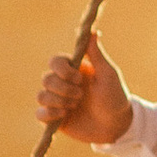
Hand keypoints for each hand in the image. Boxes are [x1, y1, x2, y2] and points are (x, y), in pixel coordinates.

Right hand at [38, 31, 132, 148]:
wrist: (117, 126)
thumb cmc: (115, 97)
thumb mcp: (108, 74)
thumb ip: (96, 54)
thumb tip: (92, 30)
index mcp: (74, 71)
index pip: (55, 61)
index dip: (62, 69)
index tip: (79, 78)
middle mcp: (63, 84)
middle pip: (46, 79)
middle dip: (63, 88)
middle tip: (81, 95)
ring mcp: (58, 101)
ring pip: (41, 96)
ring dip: (58, 101)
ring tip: (75, 106)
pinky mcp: (55, 119)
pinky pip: (39, 113)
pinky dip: (50, 114)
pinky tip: (64, 116)